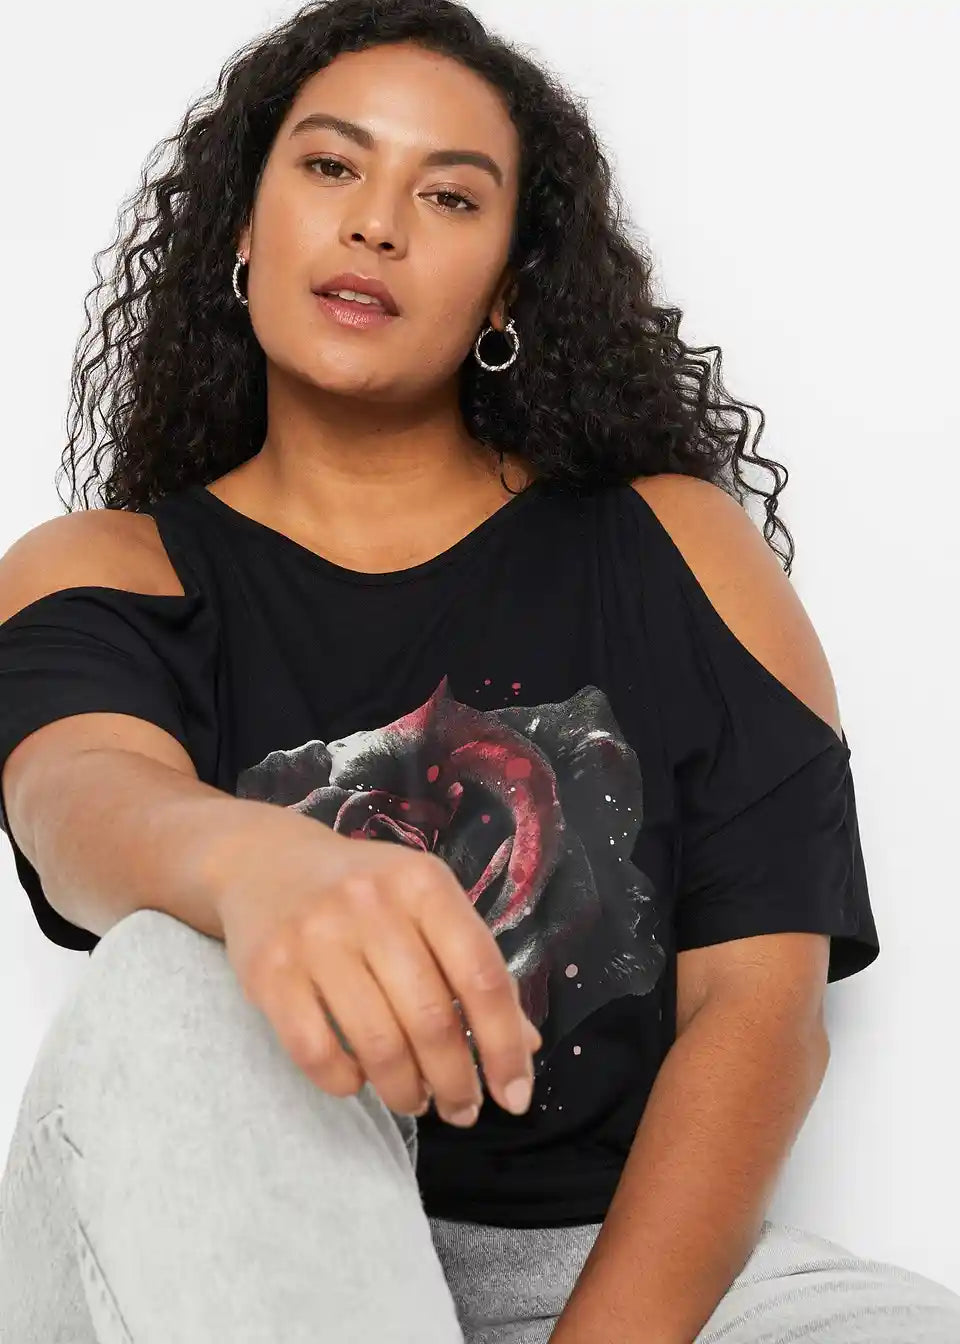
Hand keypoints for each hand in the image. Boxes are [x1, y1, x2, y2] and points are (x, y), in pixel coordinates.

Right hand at [210, 807, 541, 1126]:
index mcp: (423, 884)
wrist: (267, 861)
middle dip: (456, 1082)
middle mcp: (371, 904)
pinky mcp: (269, 972)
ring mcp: (316, 938)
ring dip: (406, 1091)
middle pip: (431, 1019)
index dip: (505, 1045)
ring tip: (416, 1100)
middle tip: (463, 1109)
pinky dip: (346, 1081)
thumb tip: (523, 1046)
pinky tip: (359, 1079)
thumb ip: (473, 966)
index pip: (481, 975)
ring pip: (378, 1045)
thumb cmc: (365, 891)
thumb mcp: (426, 904)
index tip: (515, 1096)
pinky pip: (317, 1053)